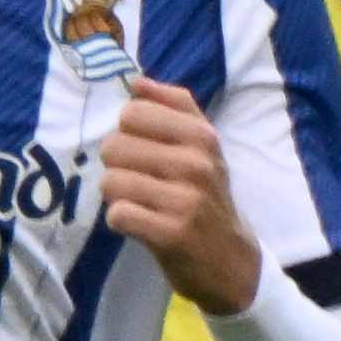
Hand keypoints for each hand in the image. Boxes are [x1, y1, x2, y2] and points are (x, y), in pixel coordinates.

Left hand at [100, 75, 259, 314]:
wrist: (230, 258)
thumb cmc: (205, 194)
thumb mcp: (201, 146)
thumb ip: (173, 107)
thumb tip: (137, 81)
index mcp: (202, 136)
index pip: (133, 112)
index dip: (127, 132)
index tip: (144, 150)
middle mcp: (198, 163)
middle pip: (114, 146)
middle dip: (117, 166)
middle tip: (142, 183)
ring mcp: (187, 198)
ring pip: (111, 180)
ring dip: (117, 196)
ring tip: (143, 203)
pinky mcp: (172, 233)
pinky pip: (118, 214)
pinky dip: (121, 221)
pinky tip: (143, 224)